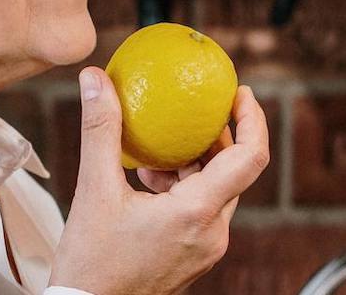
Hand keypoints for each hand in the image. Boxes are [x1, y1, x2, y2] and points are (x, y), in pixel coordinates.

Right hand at [49, 67, 269, 294]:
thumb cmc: (92, 264)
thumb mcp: (93, 189)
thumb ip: (101, 129)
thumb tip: (96, 80)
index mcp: (196, 214)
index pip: (250, 158)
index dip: (252, 119)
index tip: (239, 94)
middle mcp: (211, 233)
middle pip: (234, 172)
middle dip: (216, 137)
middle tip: (196, 110)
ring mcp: (205, 248)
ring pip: (216, 192)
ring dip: (195, 163)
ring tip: (158, 152)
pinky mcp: (193, 257)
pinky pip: (202, 211)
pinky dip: (185, 187)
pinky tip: (150, 180)